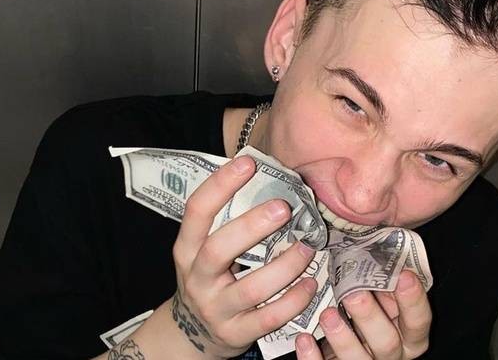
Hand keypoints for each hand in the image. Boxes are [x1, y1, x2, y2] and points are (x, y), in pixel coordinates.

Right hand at [170, 156, 317, 358]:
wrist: (193, 333)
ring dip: (284, 267)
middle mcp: (197, 278)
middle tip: (284, 207)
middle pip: (219, 250)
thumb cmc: (209, 277)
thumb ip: (228, 220)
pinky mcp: (235, 333)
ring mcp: (215, 308)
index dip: (220, 185)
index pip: (196, 211)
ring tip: (308, 248)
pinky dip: (293, 301)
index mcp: (187, 248)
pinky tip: (310, 284)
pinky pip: (268, 318)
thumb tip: (271, 177)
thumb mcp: (205, 249)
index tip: (248, 163)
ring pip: (250, 288)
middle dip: (252, 226)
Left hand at [294, 271, 431, 359]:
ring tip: (327, 314)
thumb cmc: (369, 309)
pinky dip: (314, 357)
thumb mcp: (383, 296)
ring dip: (343, 338)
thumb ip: (384, 279)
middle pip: (388, 343)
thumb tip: (376, 242)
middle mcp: (392, 351)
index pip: (419, 320)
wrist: (347, 340)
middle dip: (370, 317)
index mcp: (408, 333)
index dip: (414, 300)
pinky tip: (304, 339)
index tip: (404, 276)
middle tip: (354, 294)